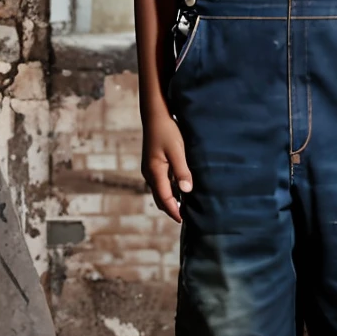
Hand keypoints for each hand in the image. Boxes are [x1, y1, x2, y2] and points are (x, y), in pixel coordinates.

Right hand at [141, 106, 192, 221]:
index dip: (173, 211)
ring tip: (185, 206)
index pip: (164, 198)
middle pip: (160, 198)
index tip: (182, 220)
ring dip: (170, 199)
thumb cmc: (167, 130)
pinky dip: (169, 190)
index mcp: (154, 172)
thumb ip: (182, 171)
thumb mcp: (177, 150)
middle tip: (185, 217)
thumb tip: (186, 191)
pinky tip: (180, 190)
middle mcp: (150, 173)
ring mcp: (150, 169)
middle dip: (171, 209)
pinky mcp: (154, 164)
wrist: (155, 114)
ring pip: (160, 190)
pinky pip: (161, 182)